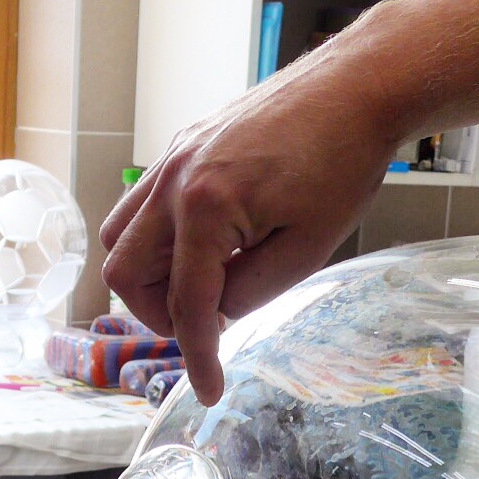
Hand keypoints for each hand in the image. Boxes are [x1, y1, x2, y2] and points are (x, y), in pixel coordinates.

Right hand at [99, 28, 404, 403]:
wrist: (356, 86)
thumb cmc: (343, 163)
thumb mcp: (307, 249)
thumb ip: (250, 291)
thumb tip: (215, 311)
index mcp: (205, 208)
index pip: (188, 305)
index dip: (198, 357)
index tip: (208, 392)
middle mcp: (175, 180)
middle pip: (125, 274)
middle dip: (160, 315)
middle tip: (206, 326)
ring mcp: (173, 157)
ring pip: (121, 237)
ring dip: (148, 277)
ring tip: (200, 287)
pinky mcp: (184, 145)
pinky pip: (144, 204)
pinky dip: (159, 239)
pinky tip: (205, 246)